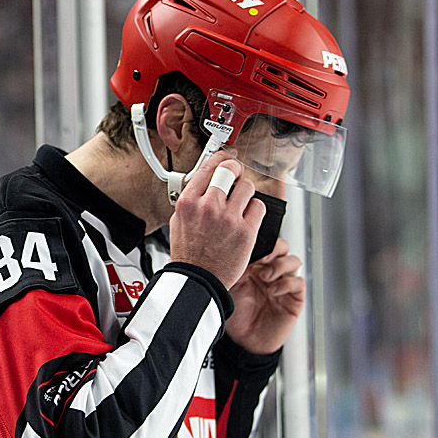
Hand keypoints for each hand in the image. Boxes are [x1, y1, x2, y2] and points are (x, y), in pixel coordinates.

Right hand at [169, 153, 265, 288]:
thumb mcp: (178, 221)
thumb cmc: (189, 254)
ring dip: (245, 192)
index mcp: (188, 202)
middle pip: (229, 170)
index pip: (208, 166)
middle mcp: (208, 207)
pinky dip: (255, 209)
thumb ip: (192, 200)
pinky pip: (259, 206)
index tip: (226, 158)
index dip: (221, 158)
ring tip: (240, 203)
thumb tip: (205, 182)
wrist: (199, 280)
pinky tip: (247, 217)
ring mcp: (228, 219)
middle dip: (235, 170)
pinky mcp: (246, 231)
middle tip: (236, 174)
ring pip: (247, 186)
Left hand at [224, 237, 305, 354]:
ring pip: (293, 261)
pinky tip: (272, 291)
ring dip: (280, 265)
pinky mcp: (294, 298)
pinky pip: (298, 283)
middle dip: (273, 249)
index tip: (251, 244)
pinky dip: (286, 284)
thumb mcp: (231, 284)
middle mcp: (272, 270)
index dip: (261, 241)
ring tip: (265, 276)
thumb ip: (235, 265)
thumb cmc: (235, 314)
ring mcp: (284, 283)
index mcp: (256, 263)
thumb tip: (234, 245)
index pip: (265, 243)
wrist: (243, 341)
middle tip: (261, 258)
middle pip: (282, 247)